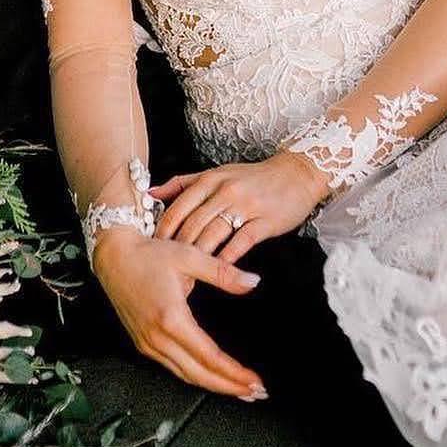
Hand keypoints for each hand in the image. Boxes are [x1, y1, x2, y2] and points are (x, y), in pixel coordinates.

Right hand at [91, 227, 267, 400]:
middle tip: (256, 393)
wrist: (113, 257)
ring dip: (214, 386)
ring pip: (185, 376)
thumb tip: (252, 282)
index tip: (255, 381)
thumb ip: (223, 272)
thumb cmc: (147, 255)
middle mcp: (157, 337)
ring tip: (239, 390)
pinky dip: (196, 377)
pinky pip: (173, 369)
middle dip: (230, 387)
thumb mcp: (189, 256)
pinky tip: (211, 377)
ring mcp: (148, 344)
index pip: (210, 357)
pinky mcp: (143, 344)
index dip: (235, 373)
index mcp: (171, 318)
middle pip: (199, 375)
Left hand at [149, 151, 330, 265]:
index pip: (178, 207)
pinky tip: (218, 269)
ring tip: (187, 274)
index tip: (153, 249)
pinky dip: (227, 257)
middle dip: (177, 248)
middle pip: (193, 223)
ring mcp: (245, 205)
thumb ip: (183, 183)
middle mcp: (225, 191)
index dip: (163, 230)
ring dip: (199, 256)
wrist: (296, 174)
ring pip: (214, 233)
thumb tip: (150, 193)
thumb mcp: (216, 173)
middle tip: (166, 268)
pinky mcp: (265, 220)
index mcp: (210, 179)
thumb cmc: (253, 177)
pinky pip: (241, 241)